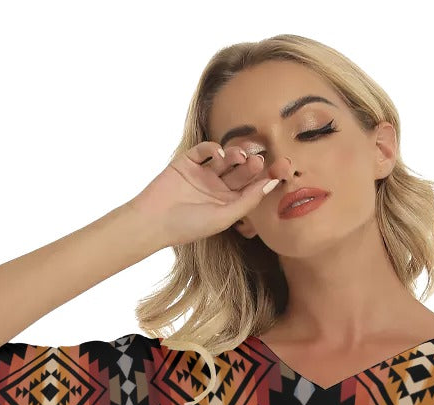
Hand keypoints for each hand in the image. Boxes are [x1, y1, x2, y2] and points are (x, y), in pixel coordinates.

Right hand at [126, 139, 287, 248]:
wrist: (154, 221)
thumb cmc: (189, 226)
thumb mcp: (224, 217)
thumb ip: (248, 201)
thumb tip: (272, 184)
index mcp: (228, 204)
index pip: (250, 188)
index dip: (264, 179)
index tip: (279, 170)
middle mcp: (217, 188)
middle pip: (240, 172)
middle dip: (250, 165)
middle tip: (258, 160)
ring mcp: (202, 174)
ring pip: (225, 159)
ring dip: (235, 154)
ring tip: (239, 156)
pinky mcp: (188, 162)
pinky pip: (205, 150)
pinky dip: (214, 148)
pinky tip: (219, 155)